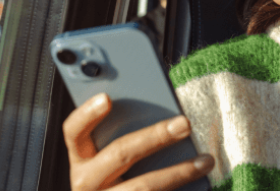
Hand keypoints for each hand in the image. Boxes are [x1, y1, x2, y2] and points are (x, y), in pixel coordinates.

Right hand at [63, 93, 213, 190]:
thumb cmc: (117, 183)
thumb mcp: (111, 165)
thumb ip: (124, 142)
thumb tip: (163, 118)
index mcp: (81, 162)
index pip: (74, 133)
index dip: (87, 115)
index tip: (107, 98)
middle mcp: (87, 183)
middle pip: (119, 153)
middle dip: (155, 136)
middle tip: (184, 123)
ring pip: (144, 186)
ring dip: (179, 171)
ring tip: (205, 161)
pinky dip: (180, 190)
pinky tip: (200, 183)